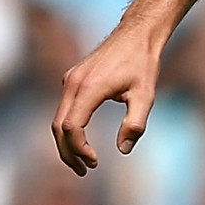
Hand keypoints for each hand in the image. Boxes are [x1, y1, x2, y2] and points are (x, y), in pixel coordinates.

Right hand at [52, 28, 161, 175]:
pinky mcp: (72, 79)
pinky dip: (68, 128)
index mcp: (89, 88)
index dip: (79, 149)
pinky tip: (82, 140)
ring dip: (67, 142)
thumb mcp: (146, 95)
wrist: (136, 34)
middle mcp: (73, 83)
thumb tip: (122, 150)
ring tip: (83, 162)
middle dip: (68, 152)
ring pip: (58, 119)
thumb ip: (135, 124)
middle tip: (85, 170)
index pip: (71, 127)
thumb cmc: (143, 63)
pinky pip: (64, 109)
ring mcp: (70, 80)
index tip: (95, 162)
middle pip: (58, 127)